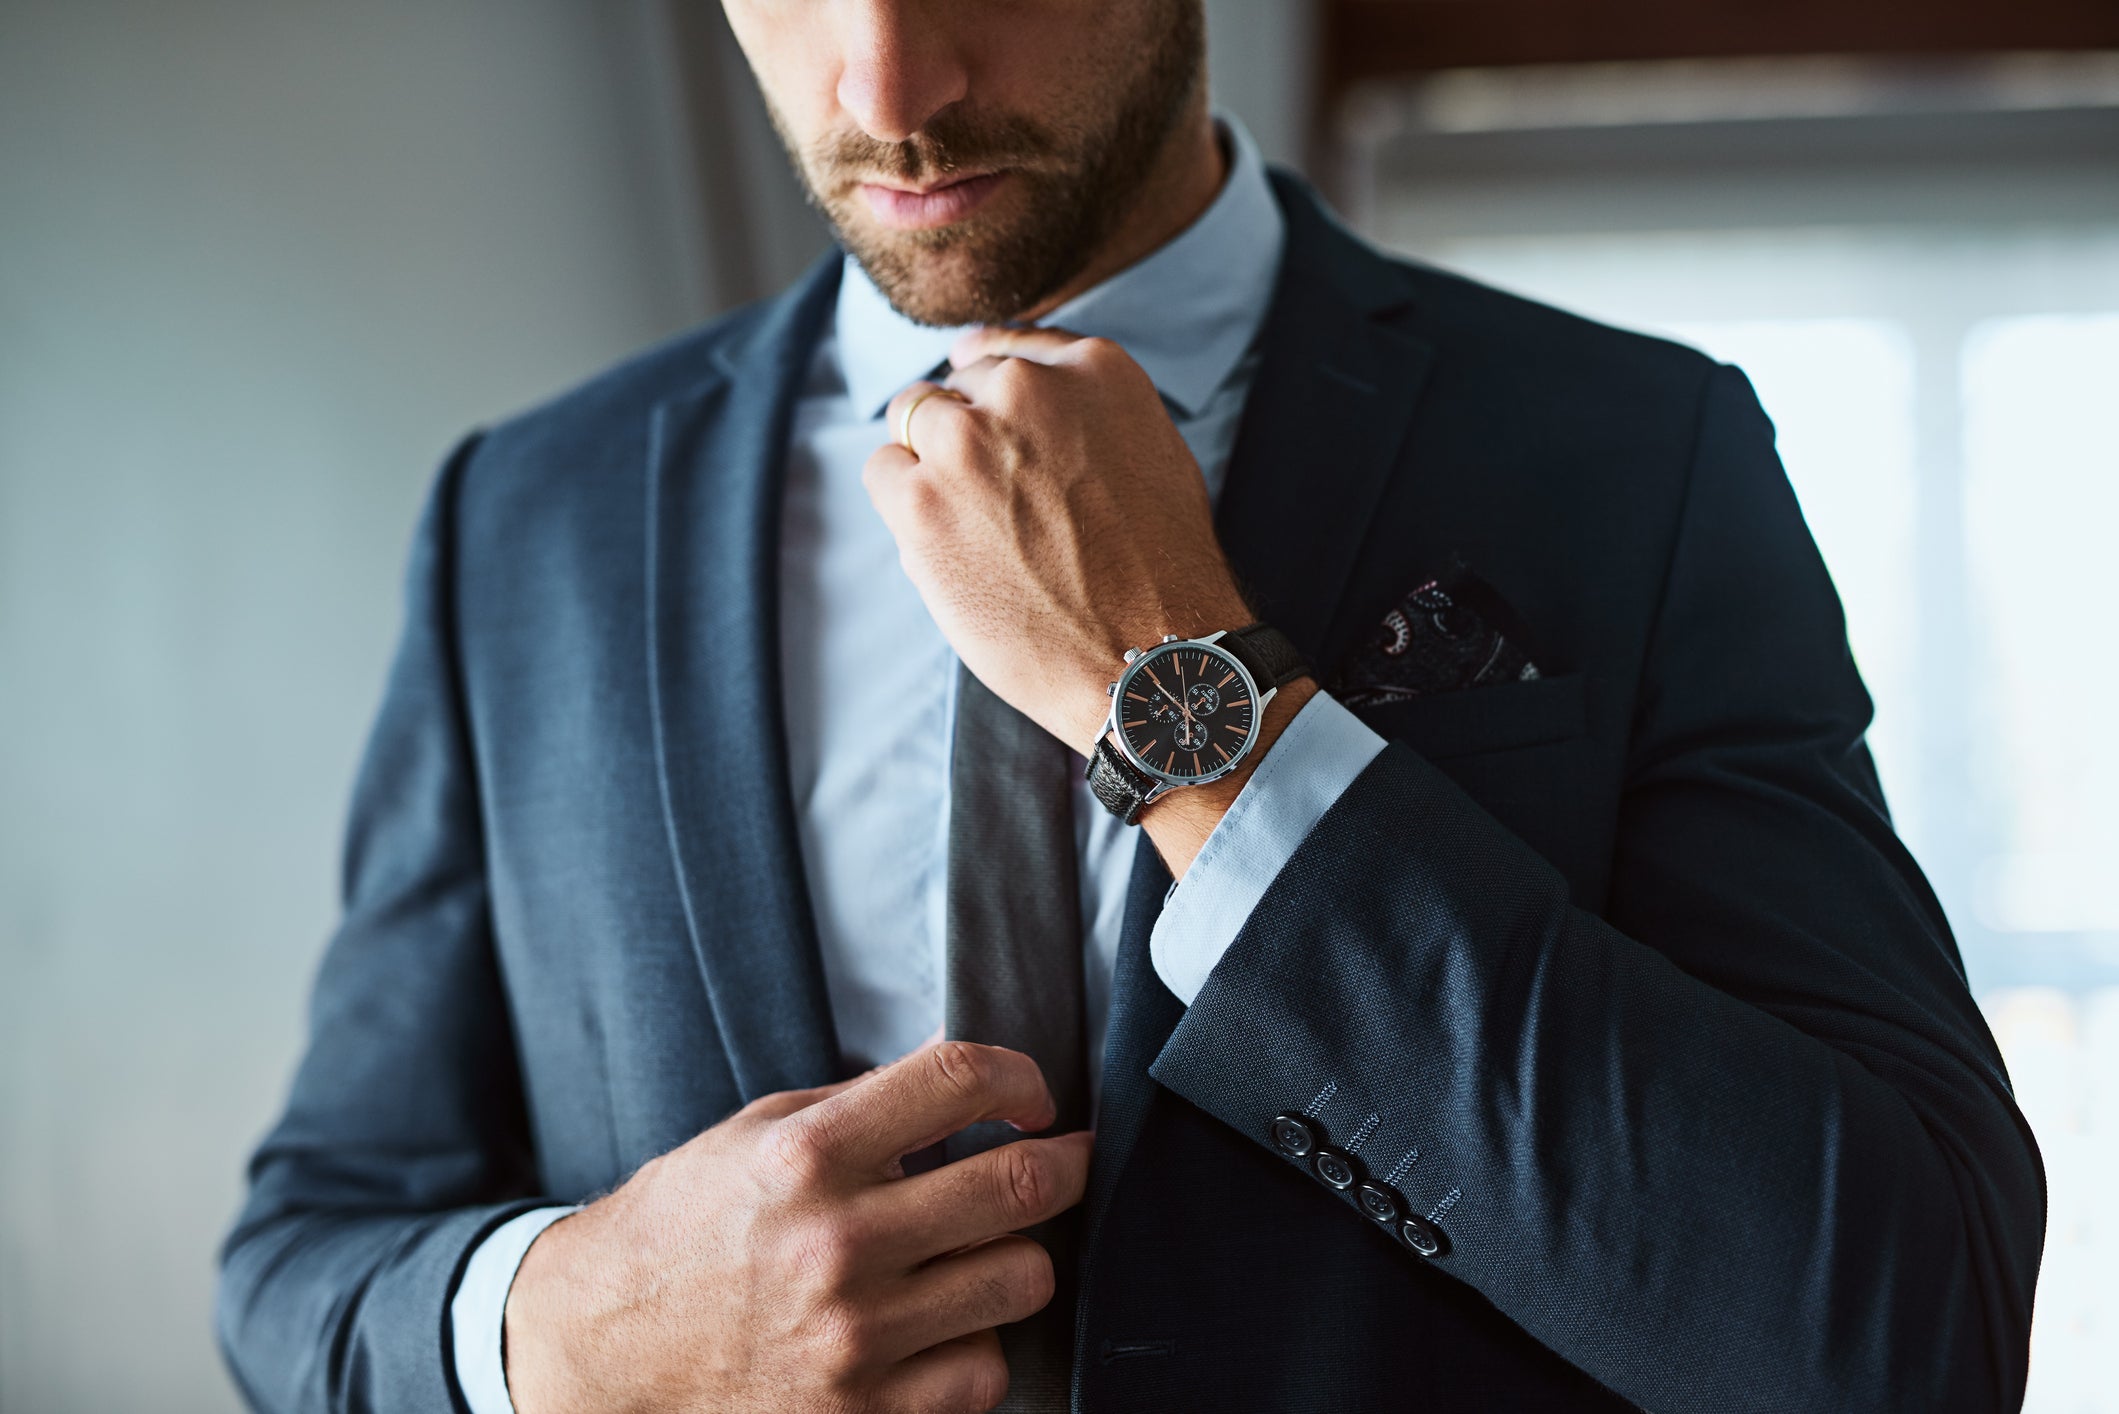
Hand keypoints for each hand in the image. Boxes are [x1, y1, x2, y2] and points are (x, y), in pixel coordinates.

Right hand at [503, 1042, 1093, 1413]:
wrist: (603, 1349)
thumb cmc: (686, 1228)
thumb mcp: (756, 1134)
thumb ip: (864, 1105)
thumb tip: (969, 1077)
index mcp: (809, 1155)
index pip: (961, 1080)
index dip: (1022, 1080)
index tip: (1032, 1098)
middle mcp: (838, 1242)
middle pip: (1020, 1184)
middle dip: (1064, 1164)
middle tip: (1062, 1162)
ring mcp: (855, 1336)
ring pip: (1022, 1280)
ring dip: (1020, 1259)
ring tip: (989, 1251)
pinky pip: (984, 1371)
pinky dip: (977, 1346)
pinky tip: (945, 1326)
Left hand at [865, 326, 1252, 754]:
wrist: (1149, 660)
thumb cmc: (1162, 571)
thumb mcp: (1151, 452)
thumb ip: (1082, 406)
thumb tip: (992, 368)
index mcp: (1092, 369)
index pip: (1005, 349)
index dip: (994, 399)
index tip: (997, 435)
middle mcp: (1026, 390)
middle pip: (957, 387)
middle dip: (968, 436)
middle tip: (998, 505)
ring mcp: (968, 442)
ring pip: (911, 417)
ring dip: (930, 463)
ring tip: (975, 528)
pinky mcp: (920, 503)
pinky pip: (883, 472)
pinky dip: (903, 505)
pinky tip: (948, 548)